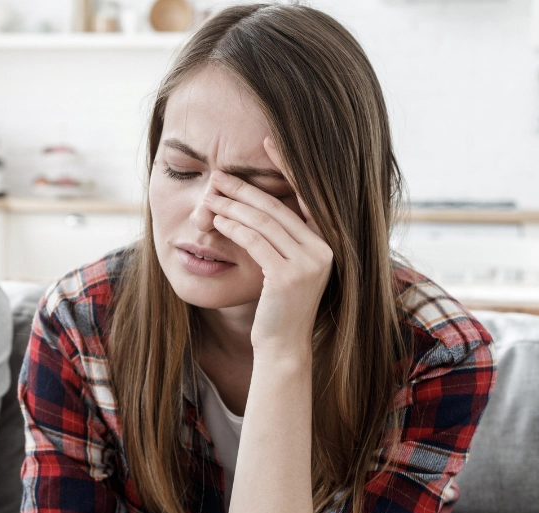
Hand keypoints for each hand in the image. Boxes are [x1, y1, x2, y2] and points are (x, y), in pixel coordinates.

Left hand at [203, 138, 333, 350]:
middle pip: (278, 207)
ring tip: (210, 197)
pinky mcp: (288, 276)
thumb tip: (256, 204)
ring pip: (264, 222)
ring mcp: (309, 263)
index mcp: (328, 243)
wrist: (282, 347)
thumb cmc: (278, 308)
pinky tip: (217, 220)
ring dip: (233, 206)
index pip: (306, 195)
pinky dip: (234, 228)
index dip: (287, 166)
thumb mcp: (284, 267)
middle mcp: (324, 250)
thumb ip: (281, 238)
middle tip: (219, 175)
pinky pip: (255, 242)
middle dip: (245, 188)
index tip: (268, 141)